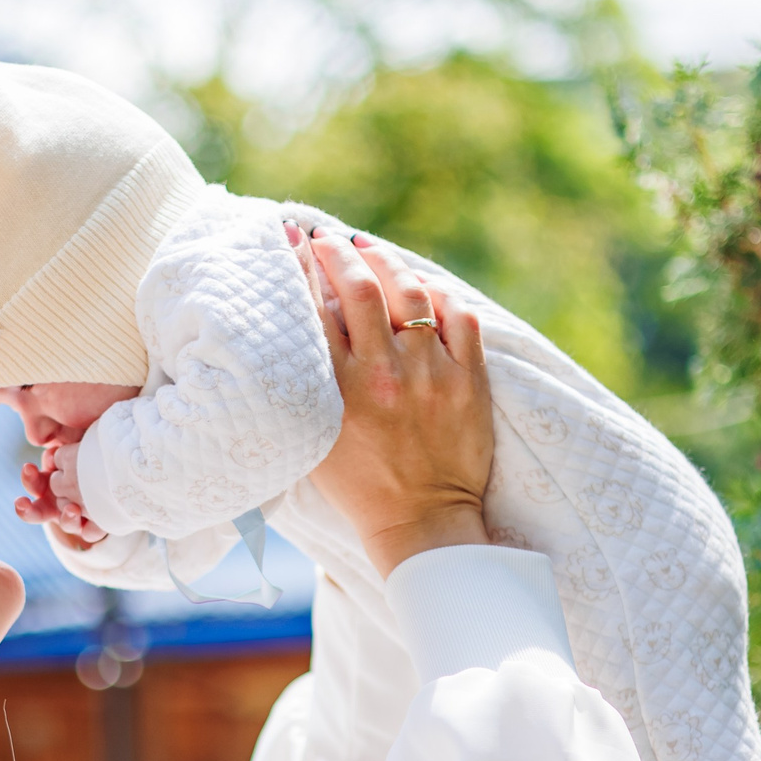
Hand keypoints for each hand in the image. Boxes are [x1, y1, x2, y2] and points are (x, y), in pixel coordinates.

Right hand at [16, 454, 106, 547]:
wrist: (130, 464)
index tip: (28, 467)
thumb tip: (53, 448)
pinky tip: (90, 521)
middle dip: (27, 510)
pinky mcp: (99, 524)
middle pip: (38, 512)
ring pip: (66, 523)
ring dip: (66, 517)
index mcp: (54, 481)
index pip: (34, 483)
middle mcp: (62, 500)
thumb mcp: (83, 448)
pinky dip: (88, 529)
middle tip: (21, 504)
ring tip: (73, 509)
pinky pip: (90, 533)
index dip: (29, 479)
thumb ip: (66, 450)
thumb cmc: (104, 451)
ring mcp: (80, 514)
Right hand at [302, 230, 490, 575]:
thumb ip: (309, 378)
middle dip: (340, 251)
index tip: (292, 239)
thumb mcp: (316, 433)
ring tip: (369, 250)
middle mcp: (383, 375)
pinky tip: (420, 286)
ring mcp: (430, 375)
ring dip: (386, 261)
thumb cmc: (359, 483)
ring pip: (410, 291)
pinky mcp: (468, 381)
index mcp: (338, 391)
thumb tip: (306, 314)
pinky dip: (437, 294)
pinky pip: (458, 316)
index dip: (301, 263)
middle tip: (329, 239)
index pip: (315, 306)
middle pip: (360, 285)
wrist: (421, 521)